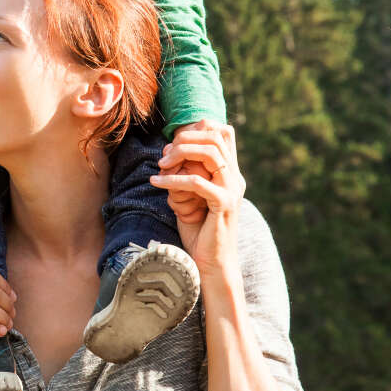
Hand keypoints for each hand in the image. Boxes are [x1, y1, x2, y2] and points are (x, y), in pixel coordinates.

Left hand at [150, 124, 245, 276]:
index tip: (174, 140)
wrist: (212, 263)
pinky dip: (173, 179)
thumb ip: (187, 172)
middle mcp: (234, 177)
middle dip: (185, 139)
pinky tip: (156, 182)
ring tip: (160, 165)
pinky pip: (197, 182)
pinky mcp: (223, 204)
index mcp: (229, 173)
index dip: (200, 127)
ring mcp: (231, 190)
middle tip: (163, 155)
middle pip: (216, 137)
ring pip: (210, 153)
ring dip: (180, 154)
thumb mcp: (191, 196)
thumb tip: (167, 150)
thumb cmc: (199, 231)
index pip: (224, 133)